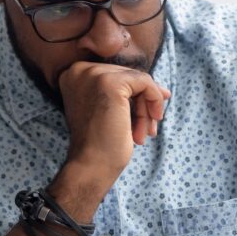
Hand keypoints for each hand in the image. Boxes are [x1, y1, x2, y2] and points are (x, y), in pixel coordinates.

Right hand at [57, 61, 170, 187]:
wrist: (91, 165)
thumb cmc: (100, 144)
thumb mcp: (108, 111)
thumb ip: (125, 93)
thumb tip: (163, 90)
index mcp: (74, 75)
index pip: (115, 74)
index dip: (135, 93)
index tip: (149, 112)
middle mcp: (80, 70)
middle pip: (127, 75)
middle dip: (143, 102)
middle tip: (149, 127)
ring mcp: (93, 74)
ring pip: (138, 79)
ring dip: (147, 107)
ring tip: (146, 132)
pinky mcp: (110, 82)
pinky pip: (145, 82)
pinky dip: (154, 101)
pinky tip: (150, 124)